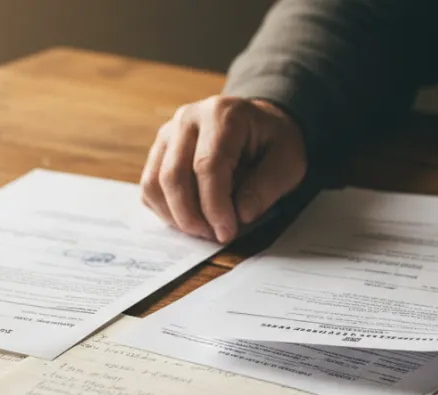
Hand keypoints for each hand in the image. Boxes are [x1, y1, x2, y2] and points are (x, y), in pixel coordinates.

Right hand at [141, 96, 306, 242]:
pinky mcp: (159, 150)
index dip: (214, 206)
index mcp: (223, 115)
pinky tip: (190, 218)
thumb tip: (241, 215)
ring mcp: (168, 133)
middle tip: (215, 236)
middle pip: (174, 176)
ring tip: (204, 230)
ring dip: (176, 217)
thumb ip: (267, 187)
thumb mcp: (288, 161)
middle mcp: (188, 118)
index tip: (227, 232)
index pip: (207, 165)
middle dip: (193, 217)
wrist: (258, 124)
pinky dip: (165, 210)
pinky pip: (149, 187)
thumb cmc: (273, 142)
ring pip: (154, 183)